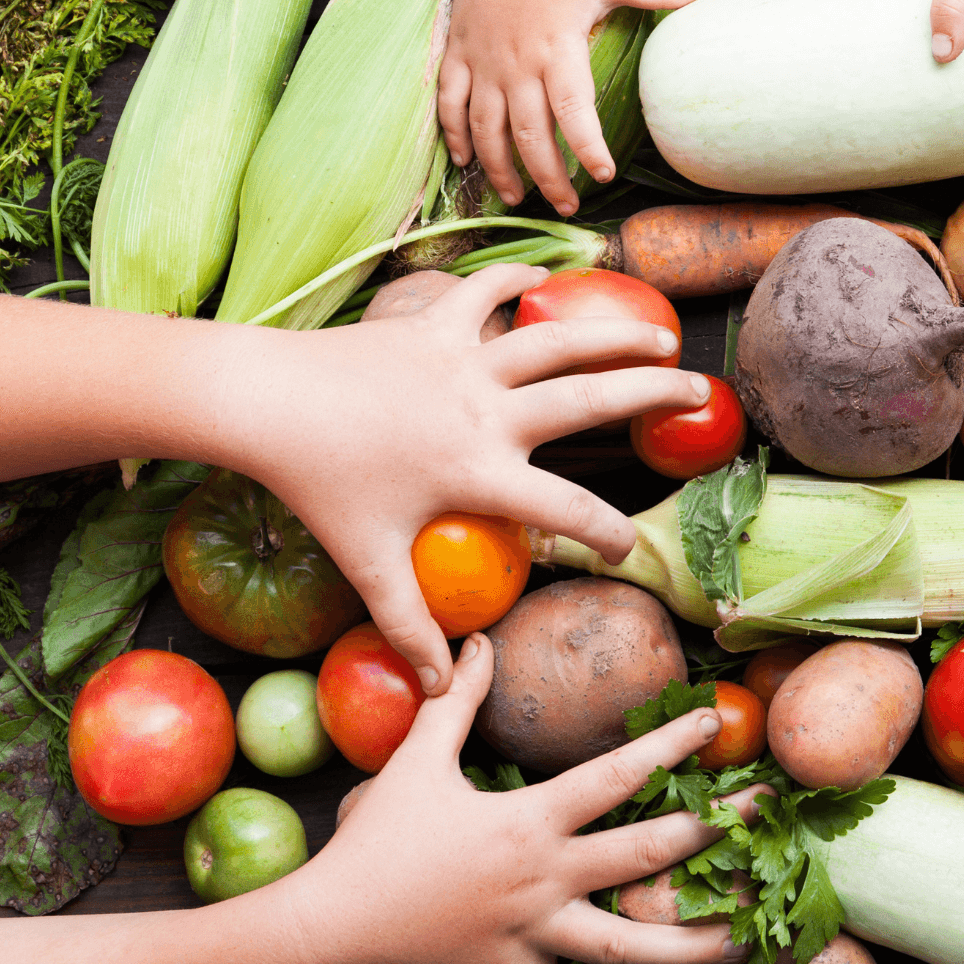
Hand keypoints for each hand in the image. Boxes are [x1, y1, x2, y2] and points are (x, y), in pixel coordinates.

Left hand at [227, 265, 708, 693]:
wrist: (263, 402)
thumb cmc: (318, 487)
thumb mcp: (367, 563)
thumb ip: (410, 626)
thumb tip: (441, 687)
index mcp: (479, 471)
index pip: (567, 509)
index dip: (608, 532)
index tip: (627, 550)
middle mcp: (487, 411)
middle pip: (589, 397)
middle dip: (653, 392)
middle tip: (700, 391)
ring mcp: (463, 361)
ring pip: (558, 339)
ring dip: (615, 331)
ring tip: (663, 332)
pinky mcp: (433, 325)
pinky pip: (485, 295)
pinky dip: (516, 281)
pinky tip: (547, 275)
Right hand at [290, 634, 757, 963]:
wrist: (331, 929)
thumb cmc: (376, 840)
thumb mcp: (417, 761)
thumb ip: (456, 701)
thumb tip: (476, 641)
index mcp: (530, 821)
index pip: (617, 775)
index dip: (670, 746)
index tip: (714, 722)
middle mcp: (545, 877)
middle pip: (647, 853)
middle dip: (714, 831)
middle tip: (765, 813)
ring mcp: (533, 932)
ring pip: (628, 945)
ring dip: (688, 946)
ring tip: (739, 940)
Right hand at [438, 0, 710, 213]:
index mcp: (558, 50)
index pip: (573, 111)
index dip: (586, 148)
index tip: (603, 176)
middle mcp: (518, 64)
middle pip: (529, 135)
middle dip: (548, 177)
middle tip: (566, 206)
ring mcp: (484, 62)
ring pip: (486, 129)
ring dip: (501, 168)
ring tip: (517, 198)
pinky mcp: (459, 53)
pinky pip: (450, 102)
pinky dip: (454, 135)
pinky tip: (466, 162)